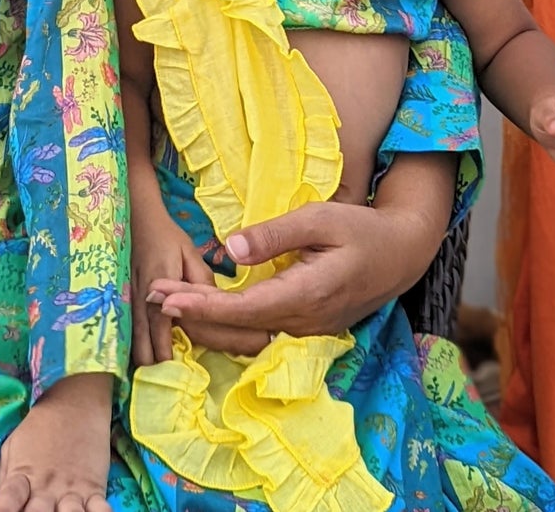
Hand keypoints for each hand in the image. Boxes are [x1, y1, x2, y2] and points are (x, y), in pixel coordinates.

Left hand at [0, 372, 112, 511]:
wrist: (75, 403)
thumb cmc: (39, 428)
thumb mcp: (13, 447)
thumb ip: (3, 479)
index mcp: (23, 476)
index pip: (8, 501)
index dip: (2, 511)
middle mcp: (46, 487)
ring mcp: (72, 489)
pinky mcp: (95, 488)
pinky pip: (100, 510)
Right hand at [132, 211, 213, 364]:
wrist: (136, 217)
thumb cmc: (167, 236)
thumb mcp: (191, 255)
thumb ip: (203, 284)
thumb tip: (214, 311)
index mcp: (160, 293)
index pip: (167, 336)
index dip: (175, 357)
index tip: (186, 374)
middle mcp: (140, 302)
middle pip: (144, 349)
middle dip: (156, 364)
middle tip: (173, 372)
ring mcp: (126, 303)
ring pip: (130, 344)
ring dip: (143, 356)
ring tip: (158, 367)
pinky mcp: (119, 300)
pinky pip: (124, 331)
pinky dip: (133, 344)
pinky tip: (143, 349)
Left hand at [148, 195, 440, 340]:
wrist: (401, 254)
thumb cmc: (360, 230)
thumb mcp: (319, 218)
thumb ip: (274, 235)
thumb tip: (228, 249)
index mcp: (305, 296)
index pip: (243, 309)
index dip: (202, 307)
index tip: (167, 297)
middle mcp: (304, 322)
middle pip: (239, 329)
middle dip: (193, 316)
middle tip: (153, 295)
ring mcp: (307, 330)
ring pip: (249, 337)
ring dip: (208, 323)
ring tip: (170, 302)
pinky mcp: (308, 327)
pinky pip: (262, 334)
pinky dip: (230, 326)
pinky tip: (207, 313)